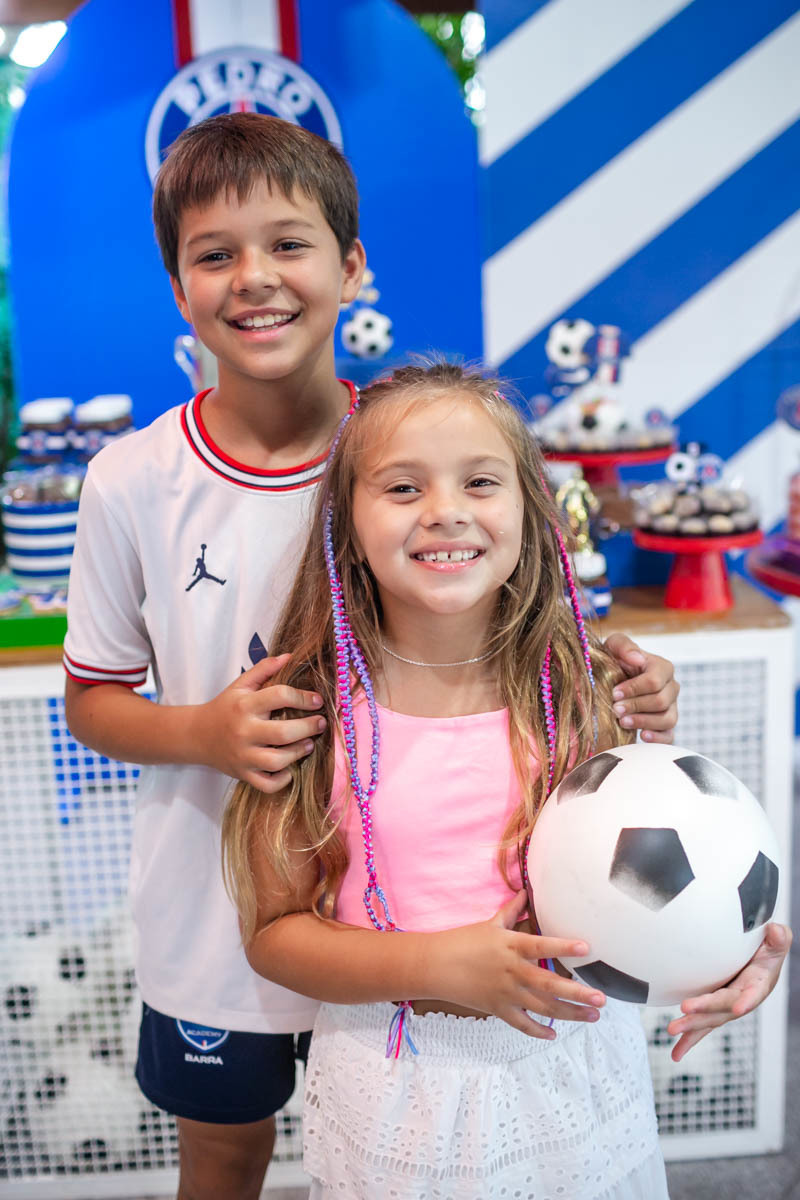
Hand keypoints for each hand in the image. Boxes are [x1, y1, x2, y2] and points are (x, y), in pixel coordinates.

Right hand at [192, 653, 325, 789]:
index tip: (317, 700)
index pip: (280, 696)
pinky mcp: (242, 775)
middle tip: (320, 723)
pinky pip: (266, 784)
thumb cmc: (225, 708)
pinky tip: (289, 769)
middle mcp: (243, 731)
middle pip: (283, 733)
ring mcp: (242, 756)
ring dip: (298, 753)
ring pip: (277, 761)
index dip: (303, 697)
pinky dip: (282, 780)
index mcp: (244, 705)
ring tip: (308, 744)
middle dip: (308, 727)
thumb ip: (264, 669)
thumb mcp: (240, 685)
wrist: (197, 735)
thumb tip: (290, 656)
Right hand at [430, 891, 606, 1037]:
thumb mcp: (490, 924)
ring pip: (542, 1007)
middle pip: (549, 984)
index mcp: (511, 946)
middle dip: (577, 993)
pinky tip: (554, 1034)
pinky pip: (521, 1024)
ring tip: (592, 1016)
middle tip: (601, 999)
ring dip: (569, 1013)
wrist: (435, 966)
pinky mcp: (497, 1009)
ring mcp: (505, 992)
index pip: (542, 946)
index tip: (586, 947)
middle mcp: (511, 970)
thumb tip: (525, 892)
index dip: (563, 946)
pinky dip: (538, 1031)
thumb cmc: (463, 940)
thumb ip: (512, 912)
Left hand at [604, 632, 678, 742]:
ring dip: (643, 722)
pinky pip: (670, 736)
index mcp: (662, 667)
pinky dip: (658, 738)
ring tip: (622, 722)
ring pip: (668, 719)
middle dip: (636, 706)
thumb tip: (638, 659)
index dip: (634, 689)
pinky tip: (642, 736)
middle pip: (661, 701)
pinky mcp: (666, 725)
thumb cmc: (613, 661)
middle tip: (615, 709)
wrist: (610, 681)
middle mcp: (671, 687)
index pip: (654, 681)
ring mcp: (671, 707)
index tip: (614, 694)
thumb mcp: (613, 646)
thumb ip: (623, 646)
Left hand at [666, 923, 790, 1061]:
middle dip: (705, 1011)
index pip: (754, 992)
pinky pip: (702, 1024)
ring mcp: (728, 1005)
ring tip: (672, 1030)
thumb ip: (779, 939)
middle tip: (685, 1011)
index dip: (747, 1000)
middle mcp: (743, 998)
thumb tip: (776, 931)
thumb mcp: (776, 941)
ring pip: (709, 1019)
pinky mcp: (716, 1008)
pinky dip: (689, 1038)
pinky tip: (676, 1053)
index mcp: (759, 983)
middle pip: (724, 1007)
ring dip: (691, 1026)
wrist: (758, 957)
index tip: (739, 1008)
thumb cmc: (767, 948)